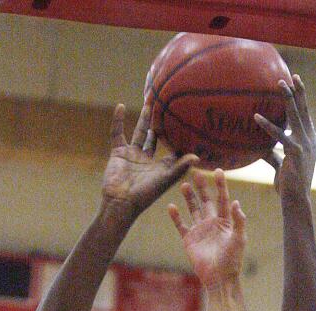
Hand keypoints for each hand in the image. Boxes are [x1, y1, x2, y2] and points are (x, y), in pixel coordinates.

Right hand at [101, 103, 197, 218]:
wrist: (121, 202)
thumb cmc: (145, 195)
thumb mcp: (165, 180)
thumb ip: (180, 168)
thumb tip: (197, 156)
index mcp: (161, 168)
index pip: (173, 152)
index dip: (180, 141)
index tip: (190, 127)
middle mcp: (147, 160)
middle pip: (155, 139)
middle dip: (161, 126)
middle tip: (168, 110)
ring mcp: (132, 155)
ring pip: (139, 133)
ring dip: (144, 120)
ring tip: (150, 104)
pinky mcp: (118, 153)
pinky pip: (117, 133)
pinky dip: (118, 120)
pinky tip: (121, 106)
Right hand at [168, 170, 245, 287]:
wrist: (219, 279)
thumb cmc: (232, 261)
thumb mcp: (239, 239)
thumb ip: (239, 221)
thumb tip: (236, 202)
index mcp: (225, 222)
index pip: (222, 199)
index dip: (220, 185)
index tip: (218, 171)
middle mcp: (212, 223)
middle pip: (206, 201)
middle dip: (202, 187)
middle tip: (196, 172)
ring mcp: (200, 231)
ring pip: (193, 209)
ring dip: (189, 198)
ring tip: (184, 185)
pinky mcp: (189, 240)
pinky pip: (181, 225)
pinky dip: (176, 216)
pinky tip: (171, 206)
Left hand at [255, 76, 315, 199]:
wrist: (297, 200)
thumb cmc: (289, 186)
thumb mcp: (281, 168)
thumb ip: (274, 156)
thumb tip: (262, 150)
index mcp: (310, 141)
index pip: (305, 115)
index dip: (301, 98)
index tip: (296, 82)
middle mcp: (310, 140)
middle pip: (303, 110)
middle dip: (298, 91)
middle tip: (291, 75)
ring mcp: (305, 144)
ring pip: (296, 115)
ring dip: (288, 98)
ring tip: (280, 84)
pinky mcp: (295, 152)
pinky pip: (280, 135)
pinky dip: (267, 126)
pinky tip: (256, 117)